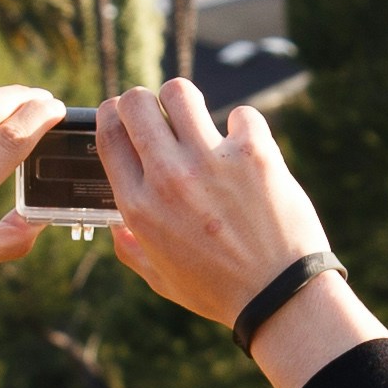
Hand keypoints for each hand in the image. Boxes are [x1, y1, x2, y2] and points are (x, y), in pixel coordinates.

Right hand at [91, 81, 368, 387]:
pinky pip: (241, 114)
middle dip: (142, 101)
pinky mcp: (253, 153)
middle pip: (136, 103)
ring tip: (196, 119)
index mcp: (139, 206)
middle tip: (159, 113)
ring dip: (184, 101)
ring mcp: (210, 161)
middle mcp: (168, 177)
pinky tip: (246, 146)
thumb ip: (131, 250)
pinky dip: (243, 127)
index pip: (108, 135)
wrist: (279, 296)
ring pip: (179, 92)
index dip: (111, 115)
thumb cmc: (219, 291)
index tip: (120, 114)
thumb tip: (116, 226)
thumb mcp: (160, 279)